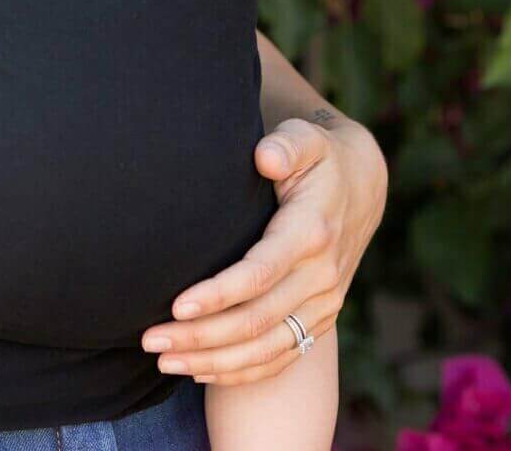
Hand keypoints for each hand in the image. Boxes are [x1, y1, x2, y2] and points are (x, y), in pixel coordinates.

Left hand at [140, 116, 386, 385]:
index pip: (260, 274)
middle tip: (150, 339)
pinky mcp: (321, 319)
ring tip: (164, 360)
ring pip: (266, 348)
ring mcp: (324, 304)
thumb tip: (265, 156)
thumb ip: (287, 144)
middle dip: (200, 335)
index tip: (175, 305)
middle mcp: (321, 277)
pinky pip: (282, 358)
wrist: (361, 187)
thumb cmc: (318, 158)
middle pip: (256, 321)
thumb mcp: (307, 138)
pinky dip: (242, 371)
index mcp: (310, 233)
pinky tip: (200, 370)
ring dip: (213, 360)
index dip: (218, 294)